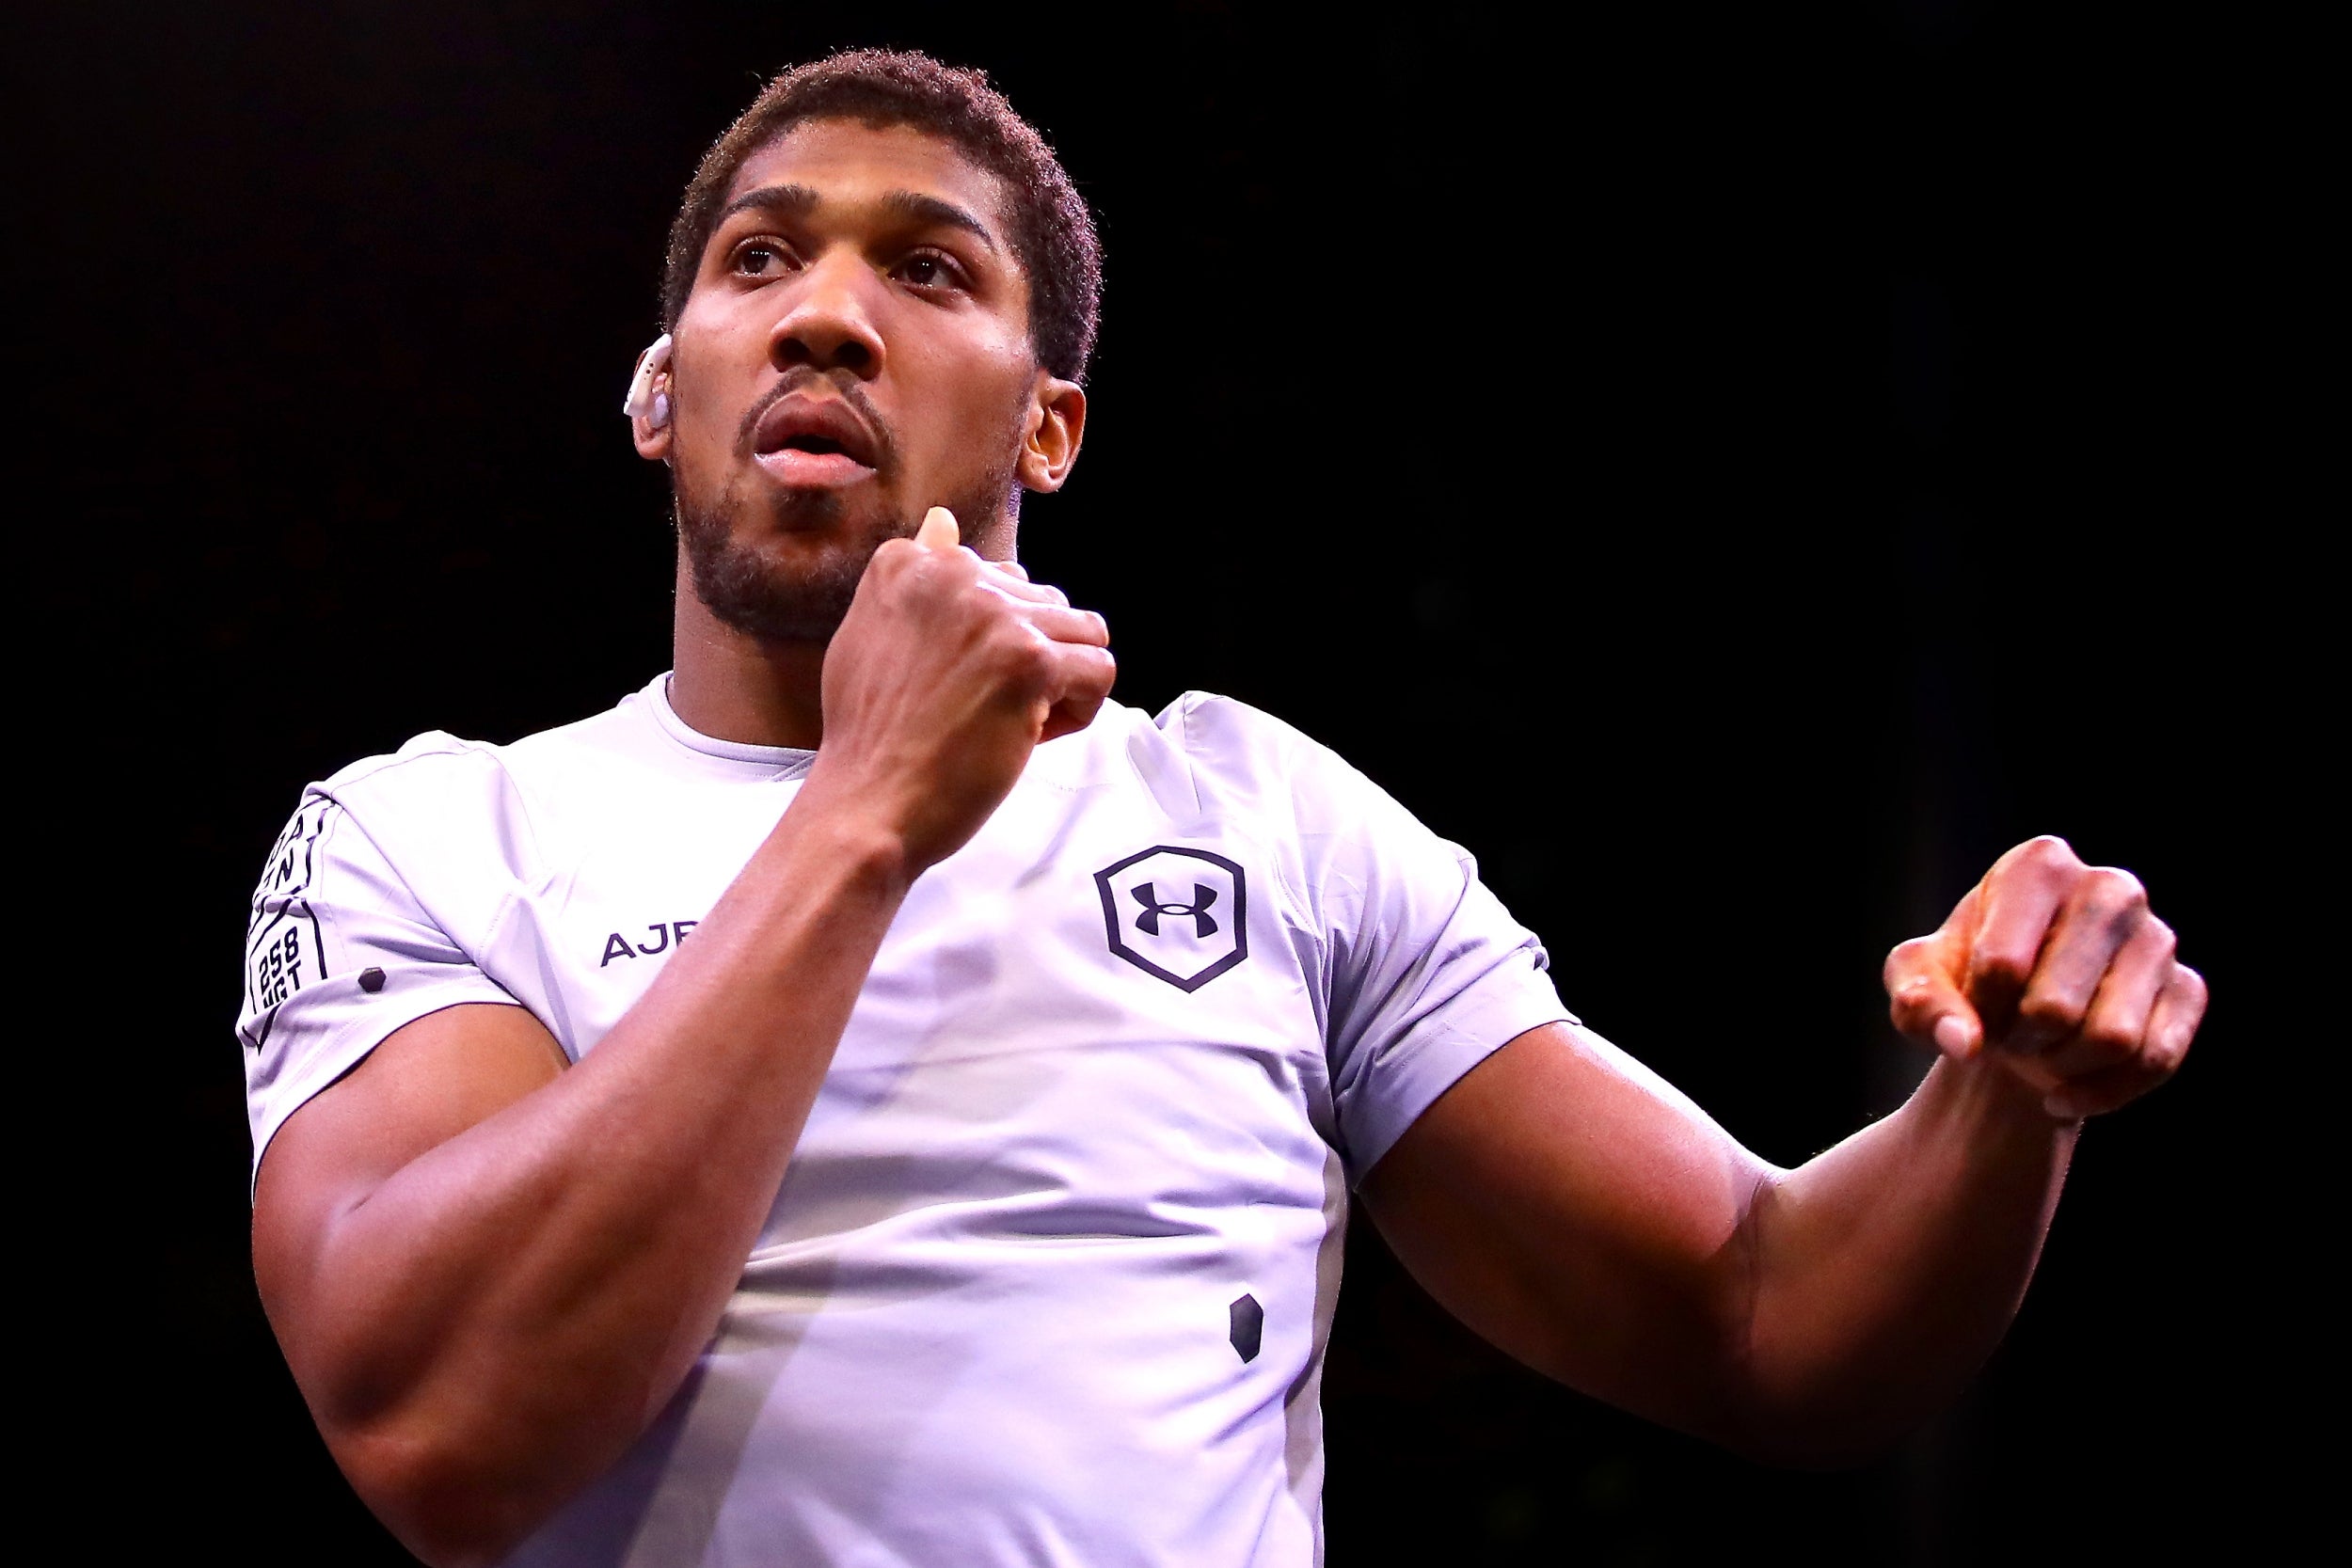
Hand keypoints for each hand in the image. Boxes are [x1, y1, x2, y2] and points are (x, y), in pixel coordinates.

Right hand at [809, 506, 1114, 872]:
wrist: (867, 803)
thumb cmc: (871, 736)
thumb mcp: (871, 635)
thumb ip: (916, 581)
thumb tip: (944, 520)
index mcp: (910, 563)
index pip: (1002, 582)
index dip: (991, 642)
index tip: (953, 682)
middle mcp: (953, 575)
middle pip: (1046, 604)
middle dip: (1030, 660)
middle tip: (978, 709)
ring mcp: (994, 615)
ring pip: (1082, 633)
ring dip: (1058, 683)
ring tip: (1008, 720)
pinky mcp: (1032, 661)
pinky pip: (1098, 670)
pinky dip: (1076, 711)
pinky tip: (1027, 734)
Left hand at [1884, 836, 2206, 1120]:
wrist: (2017, 1009)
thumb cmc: (1964, 980)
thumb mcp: (1918, 982)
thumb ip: (1919, 1005)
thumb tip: (1964, 1043)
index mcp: (2039, 864)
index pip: (2001, 964)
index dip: (1975, 1010)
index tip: (1971, 1011)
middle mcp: (2111, 889)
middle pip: (2056, 1008)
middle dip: (2019, 1041)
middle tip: (2007, 1036)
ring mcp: (2157, 937)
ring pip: (2113, 1039)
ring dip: (2060, 1067)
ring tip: (2038, 1053)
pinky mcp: (2188, 987)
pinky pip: (2154, 1061)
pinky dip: (2101, 1093)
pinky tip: (2062, 1093)